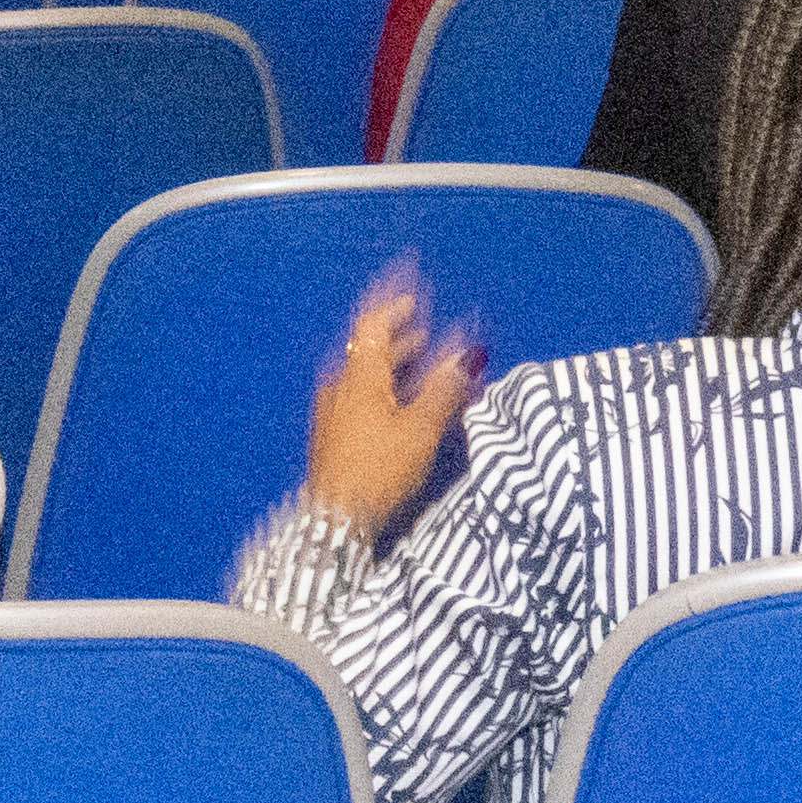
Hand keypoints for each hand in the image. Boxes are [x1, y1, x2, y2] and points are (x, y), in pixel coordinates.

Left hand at [299, 267, 478, 537]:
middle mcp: (341, 384)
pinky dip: (390, 385)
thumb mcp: (420, 428)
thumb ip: (444, 386)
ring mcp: (334, 409)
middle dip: (404, 331)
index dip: (396, 300)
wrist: (334, 520)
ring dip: (399, 361)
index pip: (375, 321)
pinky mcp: (336, 433)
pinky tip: (409, 399)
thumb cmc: (377, 470)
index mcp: (359, 374)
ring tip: (428, 358)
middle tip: (428, 318)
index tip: (416, 282)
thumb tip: (467, 352)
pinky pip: (365, 394)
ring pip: (369, 372)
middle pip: (372, 346)